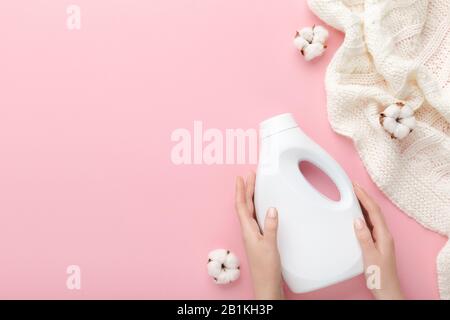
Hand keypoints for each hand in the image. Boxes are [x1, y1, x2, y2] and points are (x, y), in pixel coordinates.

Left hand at [235, 172, 283, 299]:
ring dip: (251, 198)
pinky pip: (256, 219)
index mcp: (247, 230)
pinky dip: (258, 209)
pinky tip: (262, 208)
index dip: (240, 190)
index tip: (240, 178)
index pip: (241, 206)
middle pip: (245, 206)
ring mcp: (253, 235)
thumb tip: (272, 209)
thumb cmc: (266, 269)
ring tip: (254, 187)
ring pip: (250, 212)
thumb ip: (270, 226)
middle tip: (249, 176)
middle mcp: (248, 231)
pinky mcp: (259, 240)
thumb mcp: (270, 245)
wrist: (267, 286)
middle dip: (246, 190)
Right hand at [353, 183, 403, 299]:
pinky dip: (361, 215)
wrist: (386, 291)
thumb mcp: (370, 256)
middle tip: (352, 185)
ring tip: (352, 195)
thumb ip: (364, 238)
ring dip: (362, 204)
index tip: (354, 185)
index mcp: (384, 235)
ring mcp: (380, 239)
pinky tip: (355, 215)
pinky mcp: (375, 243)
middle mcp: (384, 235)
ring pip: (371, 216)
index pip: (374, 210)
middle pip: (373, 210)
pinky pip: (368, 224)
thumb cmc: (380, 277)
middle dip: (363, 196)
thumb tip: (357, 220)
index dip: (364, 196)